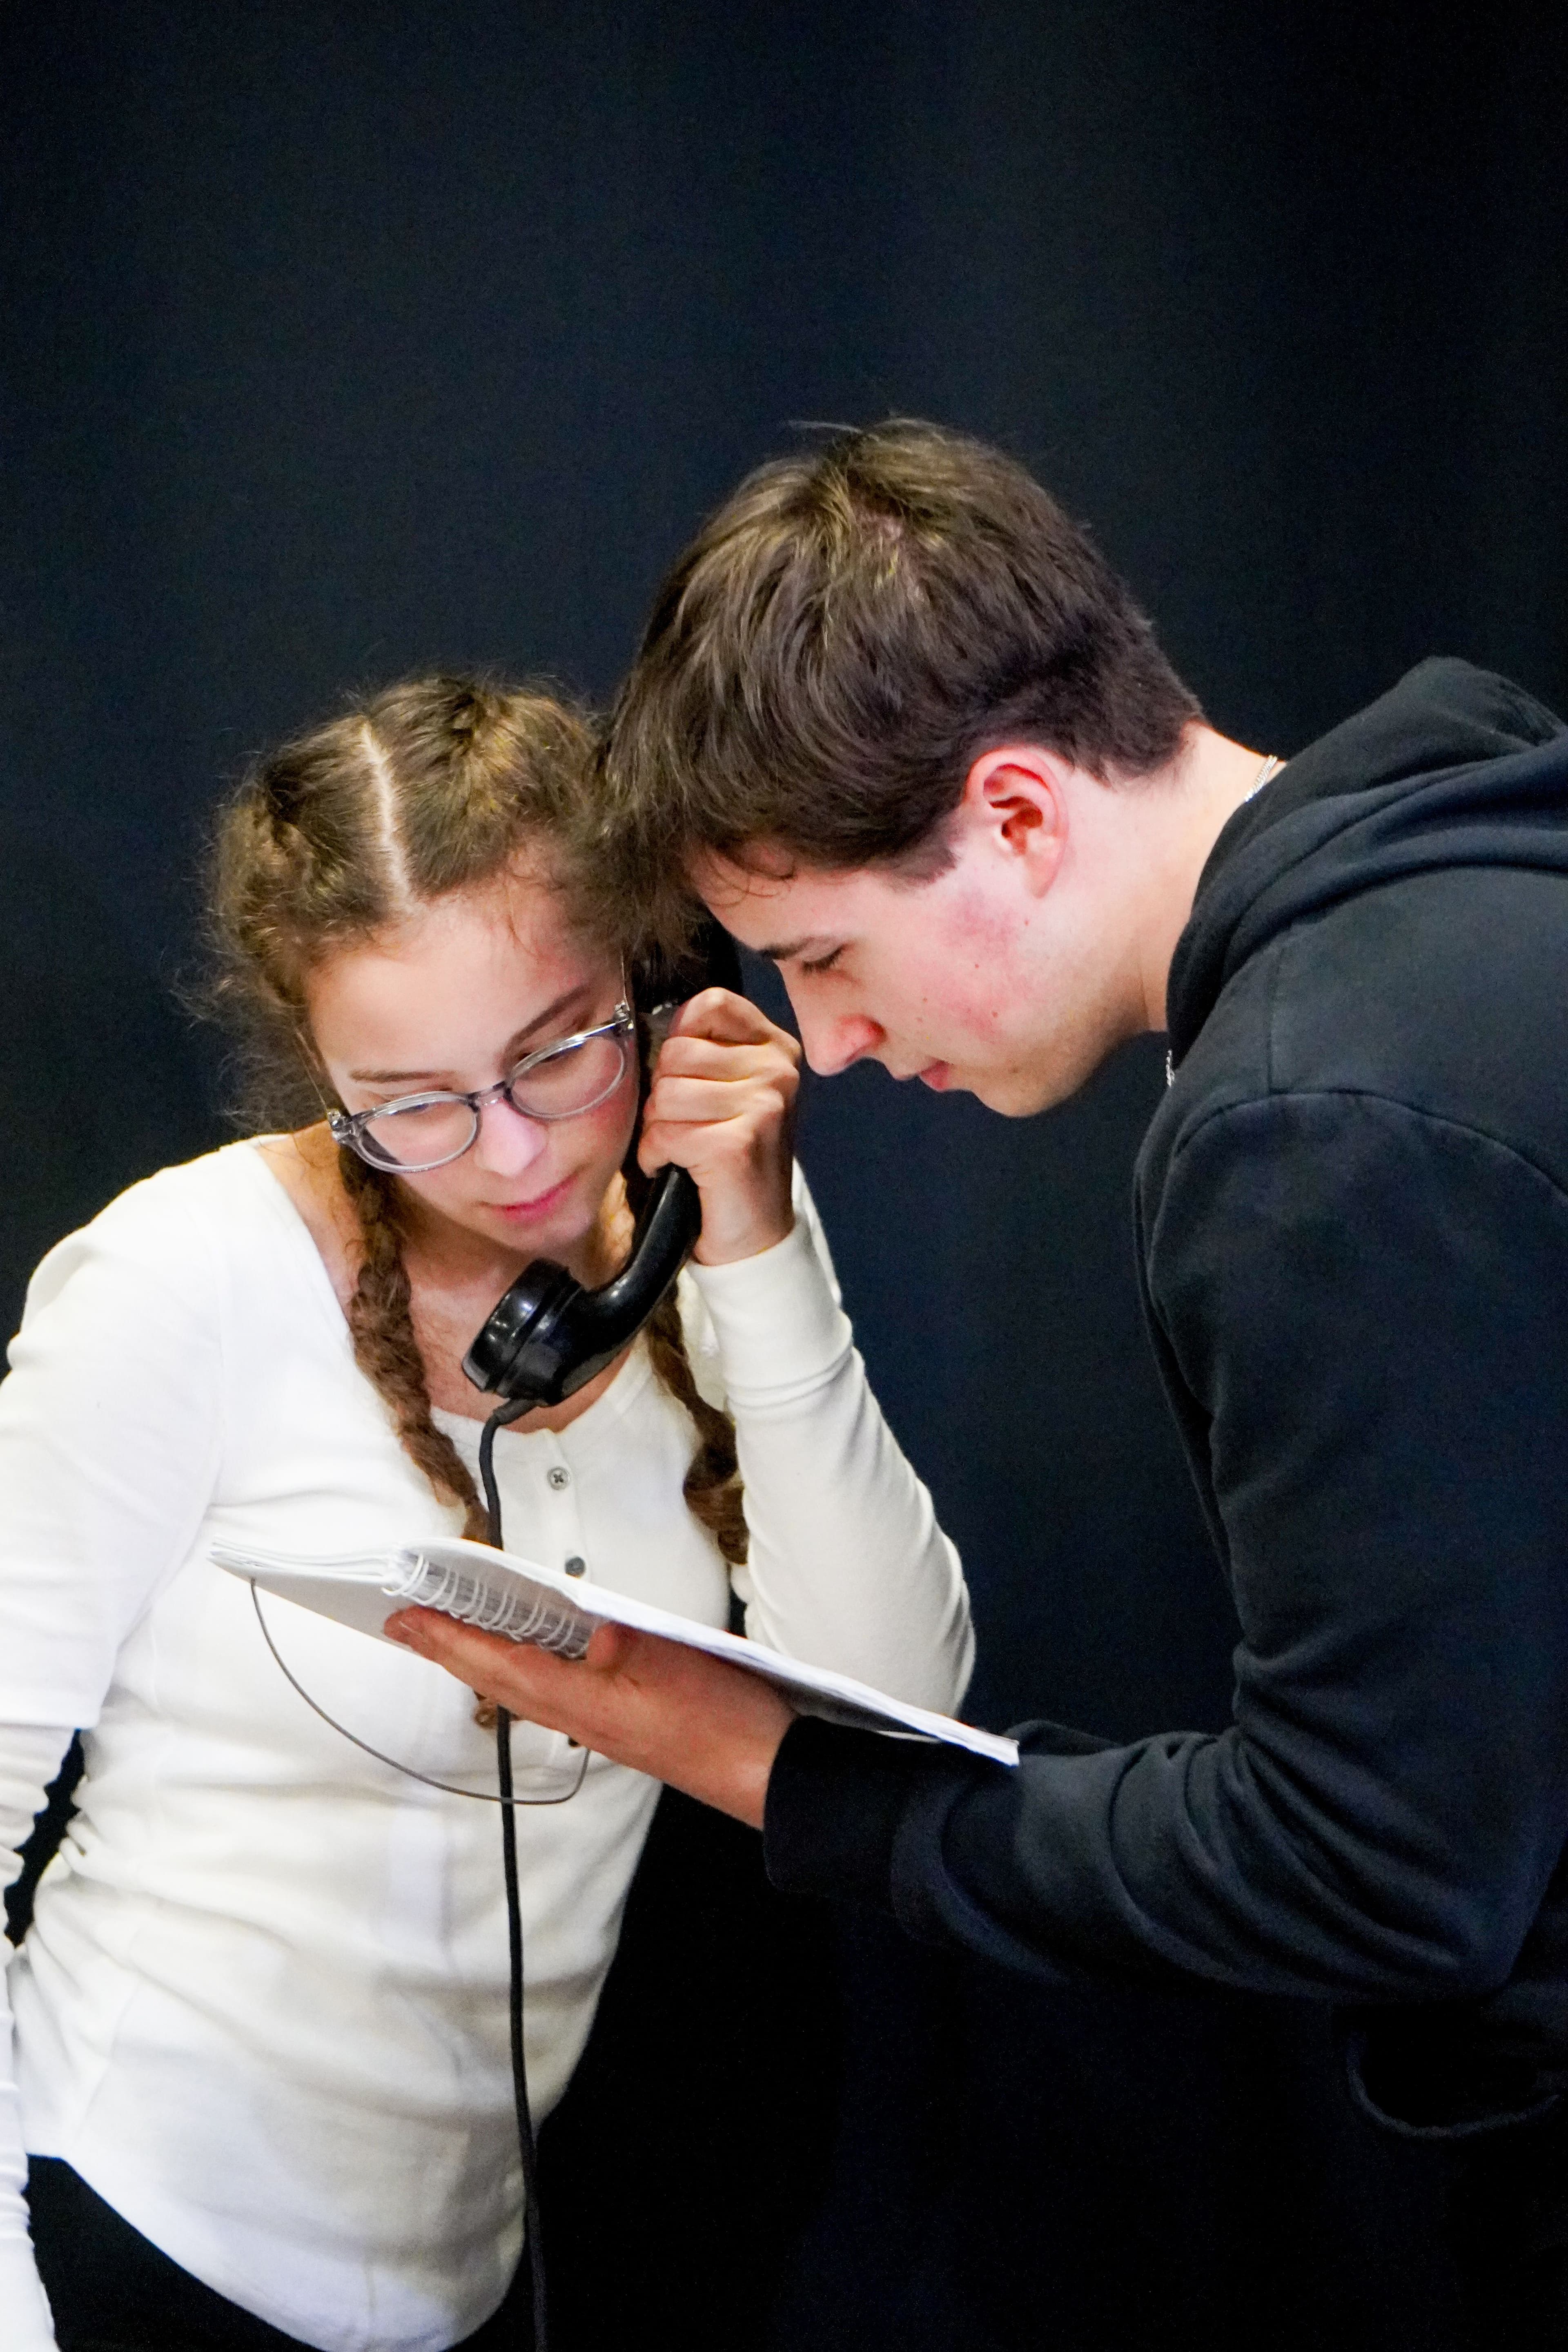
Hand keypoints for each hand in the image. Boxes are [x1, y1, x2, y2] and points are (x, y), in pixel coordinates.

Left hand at [384, 1609, 795, 1827]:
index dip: (449, 1639)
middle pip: (496, 1680)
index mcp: (584, 1701)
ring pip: (519, 1687)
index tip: (406, 1618)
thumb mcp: (673, 1663)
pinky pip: (549, 1692)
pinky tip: (522, 1660)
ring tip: (448, 1637)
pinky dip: (518, 1669)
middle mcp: (580, 1717)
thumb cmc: (723, 1720)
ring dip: (478, 1659)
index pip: (499, 1663)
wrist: (763, 1771)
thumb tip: (587, 1632)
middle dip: (447, 1650)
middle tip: (404, 1624)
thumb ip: (624, 1645)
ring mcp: (598, 1722)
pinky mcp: (618, 1723)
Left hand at [638, 987, 799, 1265]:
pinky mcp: (737, 1143)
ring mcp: (763, 1105)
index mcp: (777, 1047)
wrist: (754, 1234)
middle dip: (663, 1094)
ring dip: (658, 1128)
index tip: (689, 1080)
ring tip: (682, 1149)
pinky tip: (676, 1168)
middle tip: (684, 1126)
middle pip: (677, 1051)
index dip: (681, 1039)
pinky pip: (663, 1132)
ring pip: (665, 1093)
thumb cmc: (730, 1158)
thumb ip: (706, 1050)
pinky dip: (656, 1156)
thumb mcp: (728, 1090)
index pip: (711, 1004)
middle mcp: (778, 1070)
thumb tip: (653, 1024)